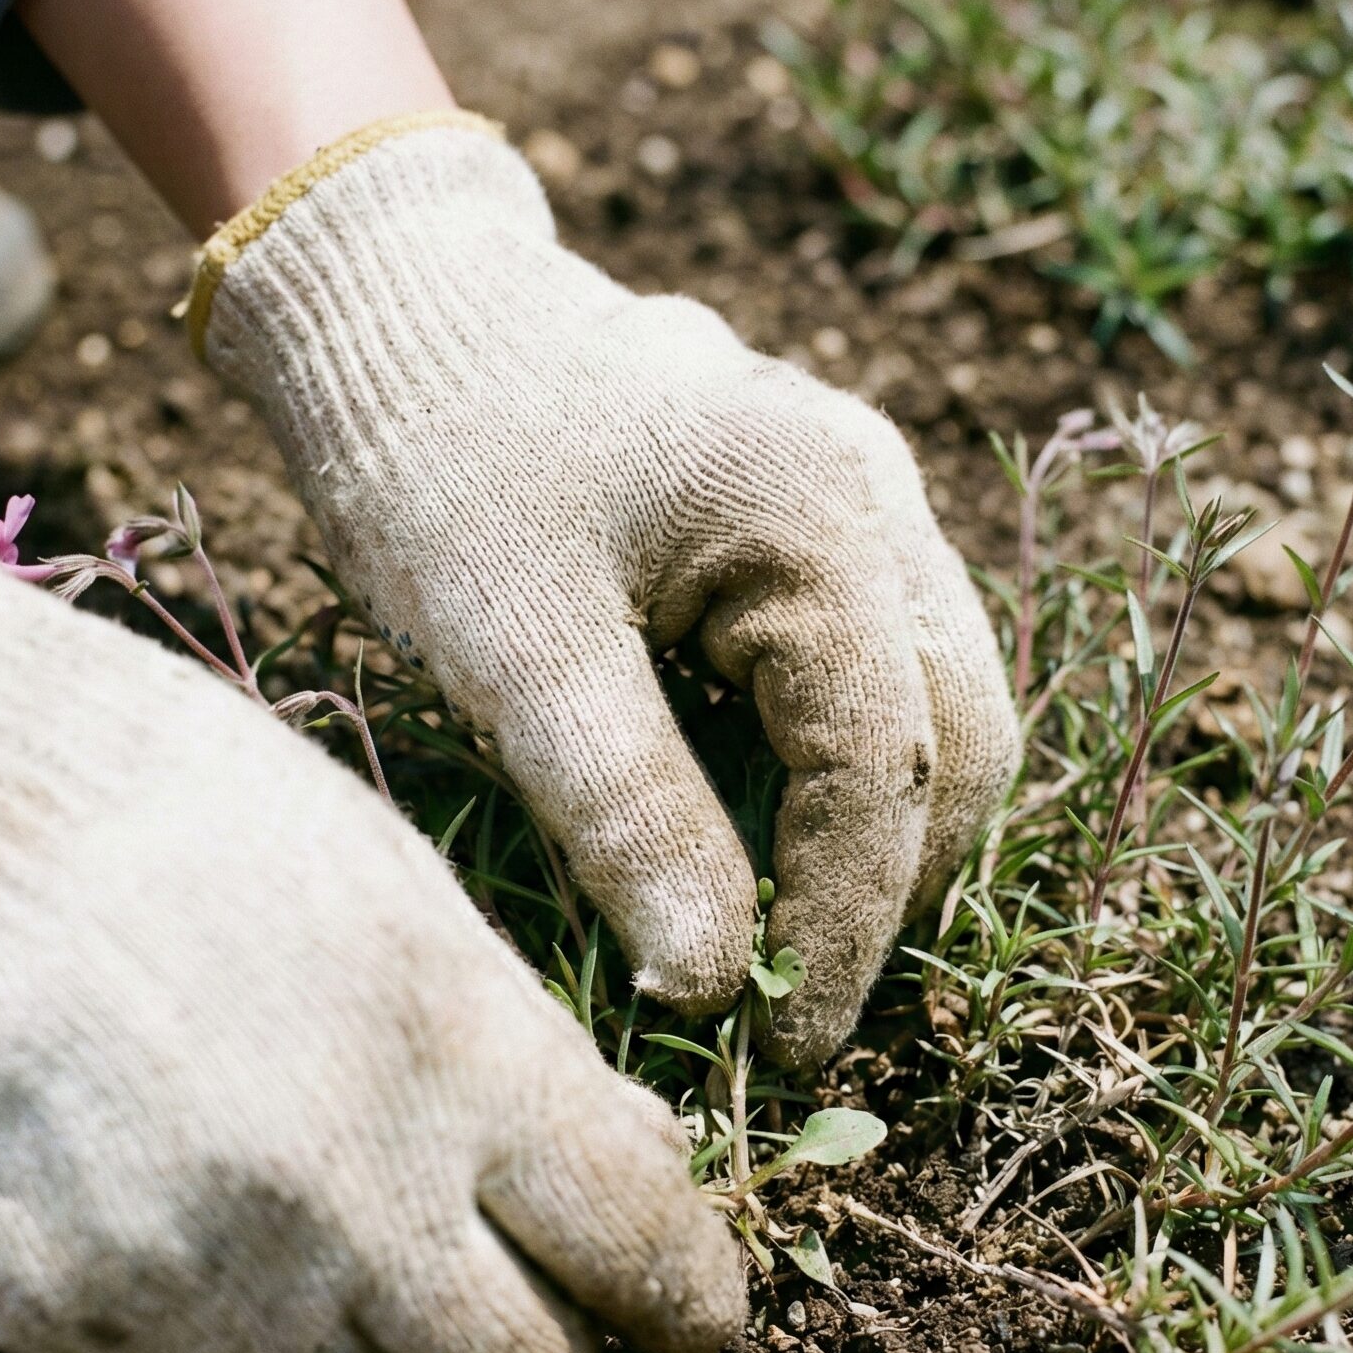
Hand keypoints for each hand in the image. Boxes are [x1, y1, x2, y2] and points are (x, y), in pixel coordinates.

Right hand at [0, 473, 744, 1352]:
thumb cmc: (206, 823)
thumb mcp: (415, 900)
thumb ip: (534, 1061)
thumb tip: (645, 1177)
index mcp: (455, 1059)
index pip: (637, 1245)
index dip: (690, 1293)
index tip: (697, 1310)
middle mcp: (343, 1196)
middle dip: (542, 1340)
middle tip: (513, 1278)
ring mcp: (198, 1278)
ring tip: (335, 1240)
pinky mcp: (69, 1327)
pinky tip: (211, 1252)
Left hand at [192, 117, 1019, 1063]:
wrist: (396, 304)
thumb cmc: (436, 463)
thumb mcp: (515, 654)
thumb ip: (629, 816)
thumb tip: (717, 988)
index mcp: (820, 515)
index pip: (888, 768)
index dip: (850, 926)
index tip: (789, 1047)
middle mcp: (878, 497)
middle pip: (956, 739)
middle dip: (889, 888)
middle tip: (792, 1001)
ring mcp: (864, 497)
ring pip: (932, 707)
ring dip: (874, 834)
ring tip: (774, 935)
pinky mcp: (821, 517)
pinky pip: (877, 669)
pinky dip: (836, 770)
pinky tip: (753, 831)